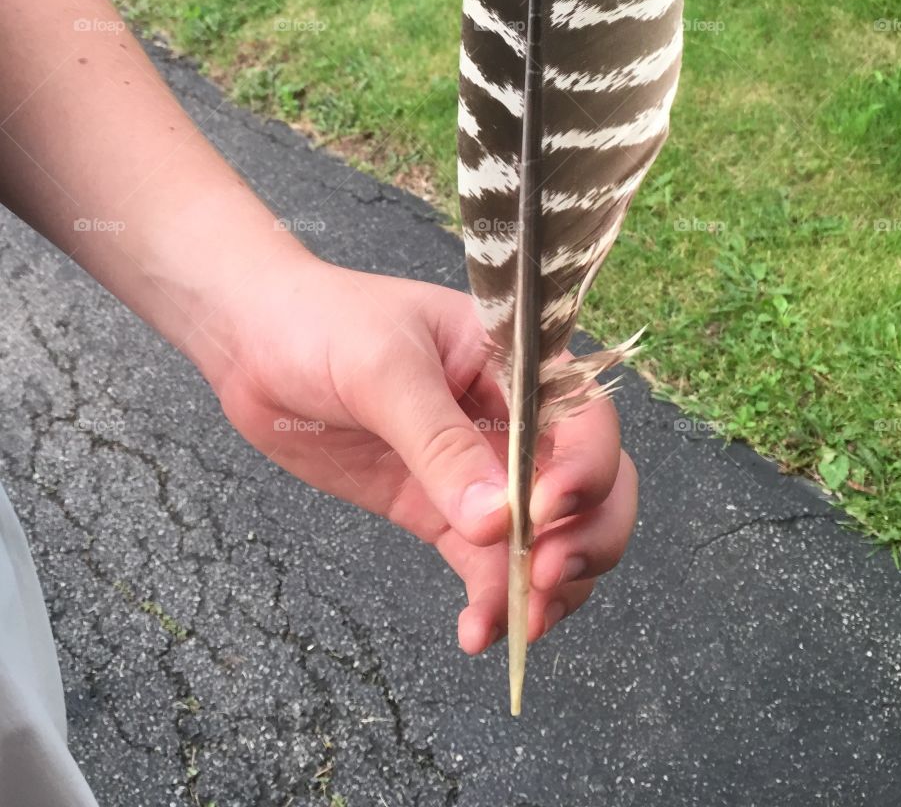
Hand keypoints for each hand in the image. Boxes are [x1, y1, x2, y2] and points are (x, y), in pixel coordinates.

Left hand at [209, 252, 638, 652]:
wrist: (254, 344)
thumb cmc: (324, 323)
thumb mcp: (383, 369)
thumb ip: (439, 443)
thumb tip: (498, 522)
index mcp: (518, 361)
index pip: (585, 419)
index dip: (587, 470)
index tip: (546, 513)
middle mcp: (514, 418)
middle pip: (592, 486)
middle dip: (587, 537)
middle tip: (545, 577)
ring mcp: (480, 469)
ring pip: (551, 537)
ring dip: (550, 585)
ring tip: (517, 624)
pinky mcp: (440, 510)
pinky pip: (487, 563)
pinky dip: (495, 601)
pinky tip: (478, 631)